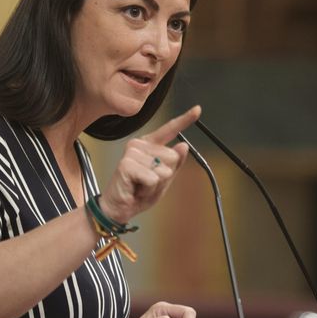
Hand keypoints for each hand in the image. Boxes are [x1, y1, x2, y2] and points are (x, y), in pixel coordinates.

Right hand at [98, 106, 200, 223]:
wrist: (119, 208)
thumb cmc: (139, 192)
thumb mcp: (163, 179)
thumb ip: (174, 164)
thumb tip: (183, 145)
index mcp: (149, 145)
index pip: (169, 130)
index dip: (184, 120)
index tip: (198, 109)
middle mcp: (140, 144)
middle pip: (172, 157)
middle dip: (165, 176)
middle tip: (147, 183)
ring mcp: (132, 152)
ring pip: (164, 170)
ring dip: (156, 185)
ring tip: (141, 186)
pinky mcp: (127, 164)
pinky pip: (153, 179)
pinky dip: (149, 189)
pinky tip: (136, 189)